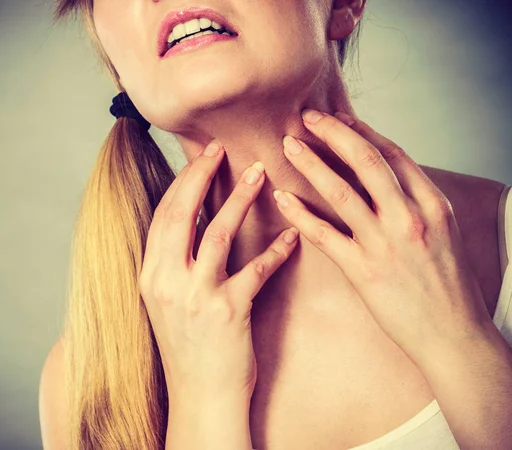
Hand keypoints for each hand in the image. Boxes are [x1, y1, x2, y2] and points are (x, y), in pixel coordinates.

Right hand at [139, 140, 298, 400]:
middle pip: (181, 214)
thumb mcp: (168, 303)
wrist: (201, 397)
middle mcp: (166, 281)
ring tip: (259, 173)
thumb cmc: (189, 348)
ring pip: (216, 233)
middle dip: (201, 176)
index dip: (182, 181)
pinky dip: (275, 250)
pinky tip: (292, 235)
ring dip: (238, 199)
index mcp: (151, 275)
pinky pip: (255, 270)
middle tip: (223, 150)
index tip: (201, 157)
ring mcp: (195, 297)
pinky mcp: (227, 312)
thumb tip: (192, 224)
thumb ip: (175, 264)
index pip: (163, 215)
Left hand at [275, 110, 492, 364]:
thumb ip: (416, 204)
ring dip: (311, 164)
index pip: (393, 155)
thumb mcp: (444, 234)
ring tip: (288, 146)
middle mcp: (410, 218)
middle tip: (307, 118)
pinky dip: (300, 212)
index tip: (339, 120)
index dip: (362, 132)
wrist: (454, 335)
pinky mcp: (364, 271)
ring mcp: (386, 244)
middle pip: (366, 161)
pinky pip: (324, 234)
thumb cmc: (448, 286)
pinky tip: (282, 197)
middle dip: (333, 134)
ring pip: (341, 191)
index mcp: (432, 205)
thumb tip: (386, 179)